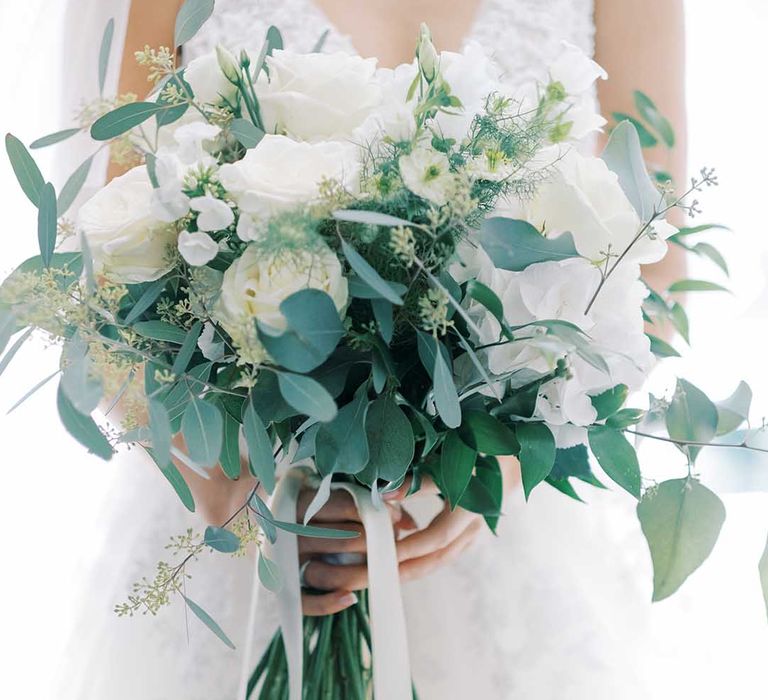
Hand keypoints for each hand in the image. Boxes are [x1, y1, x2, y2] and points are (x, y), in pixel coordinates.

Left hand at [295, 456, 519, 613]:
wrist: (517, 438)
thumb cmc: (481, 440)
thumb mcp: (451, 453)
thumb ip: (420, 477)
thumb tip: (385, 494)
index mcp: (474, 504)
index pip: (436, 537)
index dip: (407, 548)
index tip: (378, 554)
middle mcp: (478, 520)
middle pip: (438, 556)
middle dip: (403, 570)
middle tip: (369, 579)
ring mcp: (479, 523)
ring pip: (444, 555)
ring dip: (413, 567)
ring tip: (380, 574)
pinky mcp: (475, 520)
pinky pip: (449, 546)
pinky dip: (425, 554)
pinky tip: (404, 556)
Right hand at [295, 487, 416, 615]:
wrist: (262, 523)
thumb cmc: (310, 509)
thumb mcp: (331, 495)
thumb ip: (370, 505)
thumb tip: (409, 524)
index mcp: (298, 504)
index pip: (341, 505)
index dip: (372, 511)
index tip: (393, 516)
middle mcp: (288, 534)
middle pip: (340, 540)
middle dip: (373, 543)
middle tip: (393, 544)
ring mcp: (284, 564)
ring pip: (325, 573)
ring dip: (359, 573)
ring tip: (380, 569)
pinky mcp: (283, 590)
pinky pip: (306, 602)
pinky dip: (328, 603)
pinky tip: (351, 598)